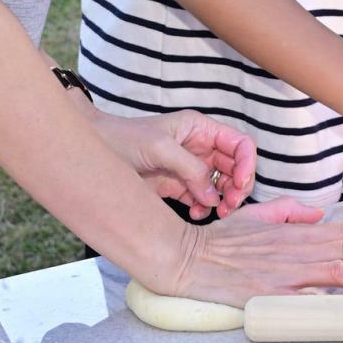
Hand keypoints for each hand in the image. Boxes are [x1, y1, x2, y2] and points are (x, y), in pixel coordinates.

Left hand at [94, 111, 255, 220]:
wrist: (96, 152)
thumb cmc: (124, 139)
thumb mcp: (159, 148)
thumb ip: (190, 169)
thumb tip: (213, 195)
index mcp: (200, 129)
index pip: (239, 143)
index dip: (247, 163)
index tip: (239, 184)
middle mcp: (200, 148)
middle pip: (234, 168)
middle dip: (237, 187)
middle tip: (229, 206)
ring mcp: (189, 168)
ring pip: (221, 186)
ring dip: (223, 201)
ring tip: (217, 213)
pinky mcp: (177, 186)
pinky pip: (201, 199)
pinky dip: (203, 208)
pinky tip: (195, 214)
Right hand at [160, 196, 342, 304]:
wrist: (188, 258)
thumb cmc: (221, 239)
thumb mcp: (259, 214)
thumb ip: (291, 212)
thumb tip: (319, 214)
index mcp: (297, 230)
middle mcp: (298, 247)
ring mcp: (287, 270)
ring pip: (342, 270)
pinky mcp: (274, 291)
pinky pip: (314, 293)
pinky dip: (341, 296)